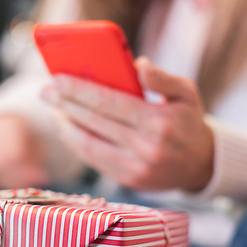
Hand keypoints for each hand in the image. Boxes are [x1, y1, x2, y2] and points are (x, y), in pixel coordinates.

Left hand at [41, 57, 213, 191]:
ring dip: (65, 127)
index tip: (58, 78)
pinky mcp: (129, 181)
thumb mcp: (186, 92)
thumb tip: (138, 65)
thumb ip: (162, 78)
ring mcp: (136, 168)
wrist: (201, 164)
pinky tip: (67, 129)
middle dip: (65, 105)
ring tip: (53, 110)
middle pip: (95, 123)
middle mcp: (146, 148)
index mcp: (159, 122)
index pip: (110, 102)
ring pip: (89, 145)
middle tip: (46, 91)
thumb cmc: (188, 121)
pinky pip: (94, 161)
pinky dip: (77, 143)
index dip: (80, 90)